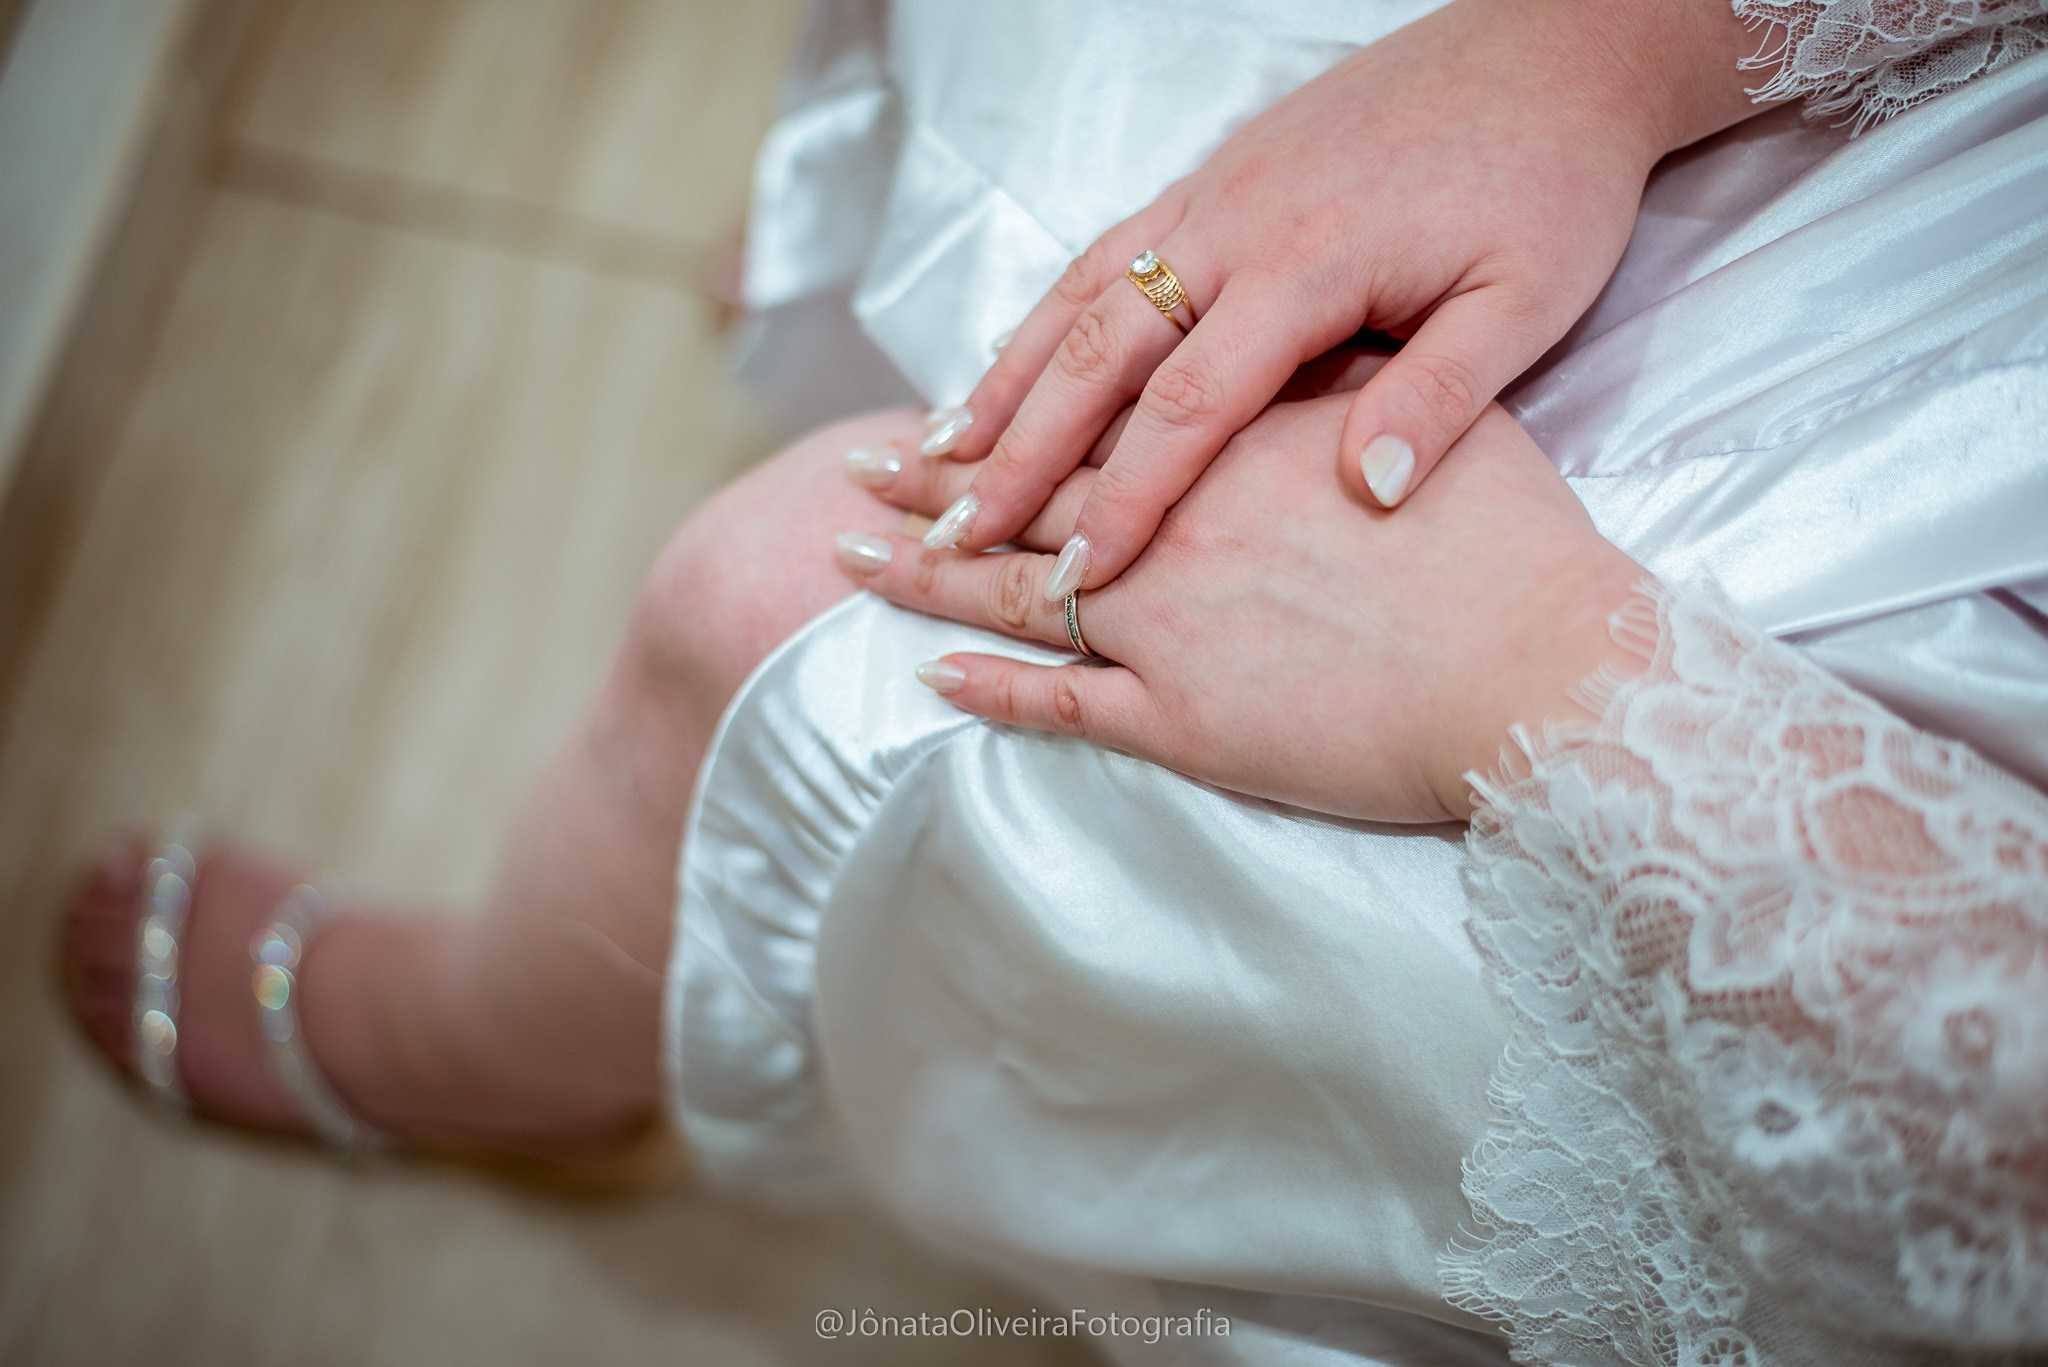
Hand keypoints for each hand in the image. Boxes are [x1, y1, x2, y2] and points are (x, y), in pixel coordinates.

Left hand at [837, 392, 1644, 823]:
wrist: (1541, 672)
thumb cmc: (1511, 549)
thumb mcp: (1439, 417)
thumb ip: (1354, 386)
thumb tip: (1305, 354)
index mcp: (1233, 448)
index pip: (1096, 422)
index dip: (1017, 415)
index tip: (952, 409)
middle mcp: (1177, 529)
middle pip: (1029, 499)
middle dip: (936, 485)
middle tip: (856, 470)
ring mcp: (1168, 629)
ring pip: (1015, 593)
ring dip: (924, 574)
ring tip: (845, 556)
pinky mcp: (1185, 723)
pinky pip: (1063, 707)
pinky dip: (991, 693)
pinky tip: (931, 677)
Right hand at [928, 0, 1759, 603]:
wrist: (1555, 47)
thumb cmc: (1549, 181)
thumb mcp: (1527, 300)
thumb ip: (1440, 398)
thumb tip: (1365, 494)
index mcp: (1308, 268)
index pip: (1187, 408)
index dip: (1124, 502)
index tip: (1075, 580)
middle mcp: (1238, 226)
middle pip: (1099, 355)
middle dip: (1019, 454)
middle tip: (951, 532)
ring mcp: (1217, 192)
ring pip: (1082, 295)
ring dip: (1006, 377)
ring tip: (939, 453)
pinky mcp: (1218, 172)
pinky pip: (1107, 250)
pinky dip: (1046, 312)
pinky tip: (1013, 357)